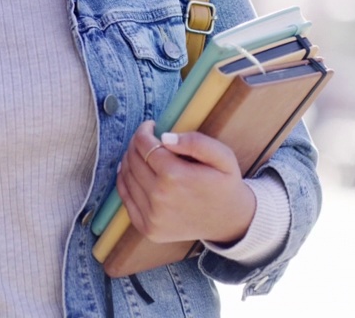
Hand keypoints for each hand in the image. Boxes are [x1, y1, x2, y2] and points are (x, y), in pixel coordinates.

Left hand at [116, 120, 256, 244]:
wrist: (229, 221)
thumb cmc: (224, 184)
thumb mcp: (223, 157)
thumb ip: (196, 142)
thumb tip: (165, 137)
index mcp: (175, 176)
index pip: (144, 145)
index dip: (143, 131)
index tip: (150, 126)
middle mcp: (159, 198)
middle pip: (132, 160)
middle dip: (136, 144)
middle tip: (146, 139)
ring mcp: (151, 216)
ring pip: (126, 177)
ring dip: (129, 161)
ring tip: (142, 154)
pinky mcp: (147, 228)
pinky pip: (125, 198)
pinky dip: (125, 182)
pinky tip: (135, 173)